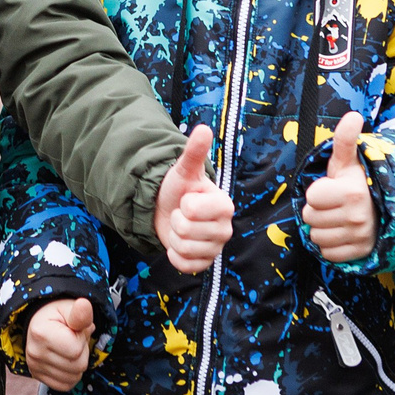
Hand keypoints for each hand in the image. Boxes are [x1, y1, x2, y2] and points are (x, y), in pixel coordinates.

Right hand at [23, 297, 96, 392]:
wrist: (41, 321)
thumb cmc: (57, 315)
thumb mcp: (70, 308)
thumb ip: (80, 313)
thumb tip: (84, 305)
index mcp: (40, 333)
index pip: (76, 351)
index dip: (82, 339)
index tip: (74, 330)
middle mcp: (34, 353)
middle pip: (77, 366)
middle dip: (82, 352)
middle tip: (72, 339)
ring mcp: (34, 367)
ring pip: (74, 378)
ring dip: (77, 364)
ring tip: (68, 348)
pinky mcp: (37, 376)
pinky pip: (65, 385)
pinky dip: (70, 375)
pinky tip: (65, 360)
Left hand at [154, 125, 233, 273]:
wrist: (168, 209)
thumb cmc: (179, 189)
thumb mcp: (184, 169)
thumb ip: (194, 151)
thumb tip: (203, 128)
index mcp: (225, 206)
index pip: (193, 210)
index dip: (183, 205)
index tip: (188, 199)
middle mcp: (225, 229)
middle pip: (186, 231)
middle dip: (177, 221)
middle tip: (182, 213)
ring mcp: (216, 248)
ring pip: (185, 249)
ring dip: (175, 237)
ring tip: (181, 226)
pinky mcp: (205, 263)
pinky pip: (186, 266)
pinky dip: (175, 255)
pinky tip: (179, 244)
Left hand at [301, 113, 376, 264]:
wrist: (385, 207)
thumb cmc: (358, 181)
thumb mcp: (348, 160)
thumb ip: (345, 139)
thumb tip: (353, 115)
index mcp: (351, 192)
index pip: (311, 198)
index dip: (316, 192)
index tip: (330, 189)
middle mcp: (357, 217)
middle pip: (310, 219)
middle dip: (317, 211)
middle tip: (332, 204)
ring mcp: (360, 237)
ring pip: (316, 238)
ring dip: (322, 229)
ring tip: (336, 218)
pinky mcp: (360, 253)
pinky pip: (328, 254)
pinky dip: (331, 246)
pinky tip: (341, 232)